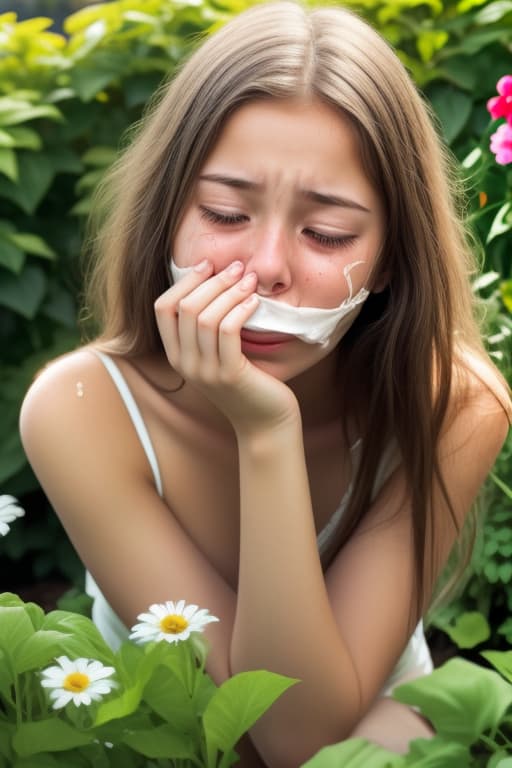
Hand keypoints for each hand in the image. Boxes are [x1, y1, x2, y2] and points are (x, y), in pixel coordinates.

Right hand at [154, 259, 299, 434]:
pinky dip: (240, 309)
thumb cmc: (248, 382)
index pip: (163, 308)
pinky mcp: (229, 375)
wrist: (265, 423)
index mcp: (177, 356)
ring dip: (229, 291)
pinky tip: (254, 302)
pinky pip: (228, 331)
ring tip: (250, 280)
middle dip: (212, 280)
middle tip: (238, 267)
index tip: (209, 265)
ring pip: (206, 317)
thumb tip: (215, 277)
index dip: (184, 281)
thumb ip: (208, 327)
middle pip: (185, 307)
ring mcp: (205, 371)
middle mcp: (185, 364)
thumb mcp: (218, 354)